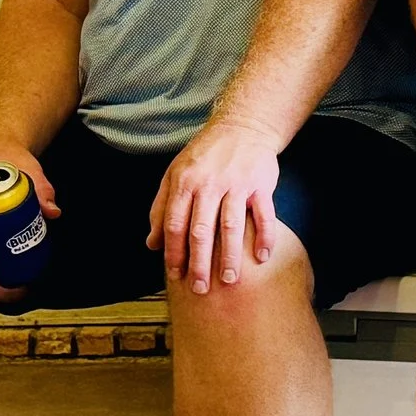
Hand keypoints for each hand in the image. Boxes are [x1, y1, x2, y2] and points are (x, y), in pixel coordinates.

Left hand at [147, 119, 283, 291]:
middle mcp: (209, 183)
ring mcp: (237, 183)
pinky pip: (264, 214)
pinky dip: (264, 236)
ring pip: (231, 226)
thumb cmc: (205, 154)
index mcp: (185, 182)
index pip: (175, 224)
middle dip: (199, 263)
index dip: (174, 252)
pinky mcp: (261, 184)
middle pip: (201, 230)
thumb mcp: (175, 175)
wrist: (243, 126)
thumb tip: (151, 244)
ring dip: (230, 256)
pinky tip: (262, 258)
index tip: (175, 276)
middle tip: (200, 289)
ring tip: (229, 281)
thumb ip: (161, 209)